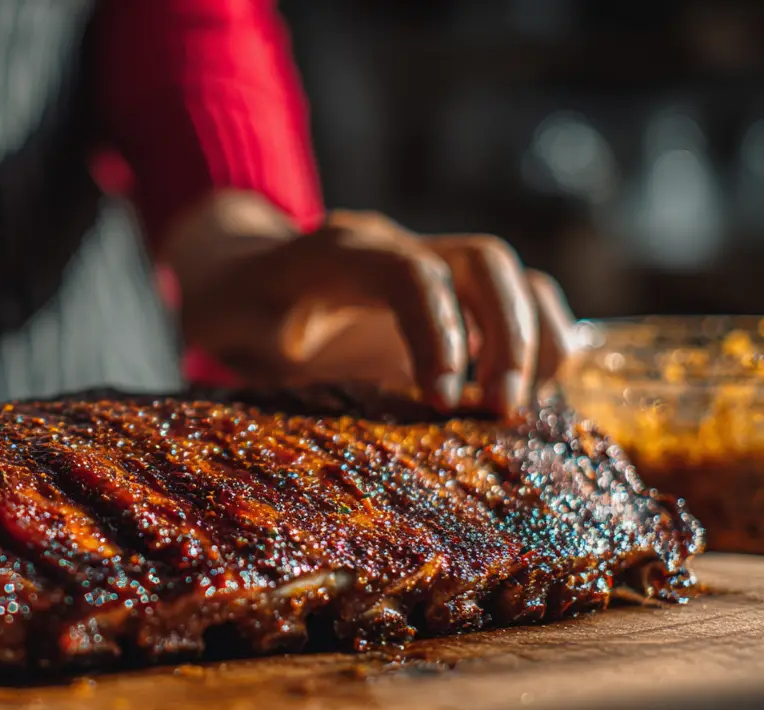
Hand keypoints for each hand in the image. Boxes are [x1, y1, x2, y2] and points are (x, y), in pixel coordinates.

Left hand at [170, 200, 574, 416]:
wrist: (240, 272)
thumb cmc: (235, 306)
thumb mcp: (225, 323)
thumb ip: (258, 341)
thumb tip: (306, 377)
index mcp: (337, 252)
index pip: (408, 271)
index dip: (437, 331)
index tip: (442, 399)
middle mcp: (394, 246)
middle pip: (481, 261)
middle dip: (506, 334)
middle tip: (503, 410)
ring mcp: (428, 264)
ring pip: (508, 276)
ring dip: (535, 337)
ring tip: (528, 407)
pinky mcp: (448, 296)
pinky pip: (512, 299)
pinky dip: (537, 339)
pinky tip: (538, 395)